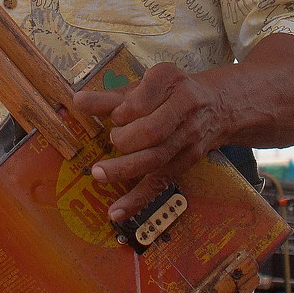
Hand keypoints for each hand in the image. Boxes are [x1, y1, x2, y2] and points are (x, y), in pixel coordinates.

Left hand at [73, 62, 227, 222]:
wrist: (216, 106)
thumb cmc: (167, 93)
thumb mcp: (142, 87)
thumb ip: (110, 97)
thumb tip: (78, 101)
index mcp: (169, 81)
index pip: (144, 99)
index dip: (125, 111)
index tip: (114, 116)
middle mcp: (184, 108)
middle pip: (154, 130)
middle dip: (127, 138)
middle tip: (112, 139)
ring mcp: (187, 138)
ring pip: (156, 158)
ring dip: (125, 168)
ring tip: (99, 173)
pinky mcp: (185, 162)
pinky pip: (160, 182)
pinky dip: (137, 199)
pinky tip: (116, 211)